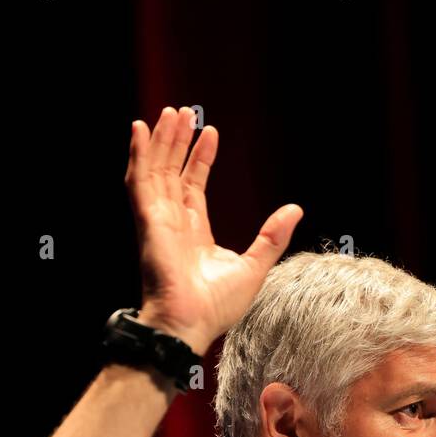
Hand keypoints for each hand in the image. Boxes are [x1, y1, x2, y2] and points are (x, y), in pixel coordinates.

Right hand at [124, 106, 302, 353]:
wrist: (190, 324)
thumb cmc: (216, 306)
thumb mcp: (255, 265)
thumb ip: (272, 236)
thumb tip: (296, 209)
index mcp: (194, 232)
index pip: (193, 186)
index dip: (200, 159)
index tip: (209, 134)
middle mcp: (173, 223)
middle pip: (172, 172)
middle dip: (178, 142)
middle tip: (184, 112)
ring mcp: (158, 220)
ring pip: (156, 170)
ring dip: (161, 141)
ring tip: (170, 112)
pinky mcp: (148, 221)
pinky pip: (140, 181)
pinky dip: (139, 155)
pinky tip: (141, 130)